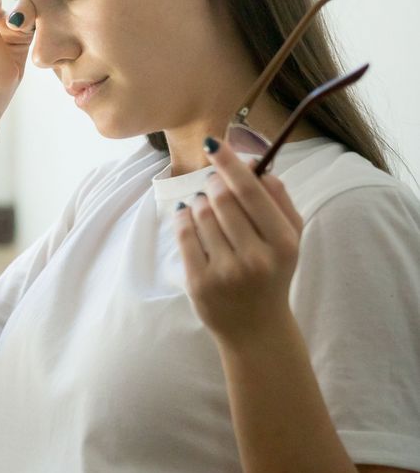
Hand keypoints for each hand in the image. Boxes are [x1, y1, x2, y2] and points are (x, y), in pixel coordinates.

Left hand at [174, 136, 304, 344]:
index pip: (250, 191)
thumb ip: (280, 203)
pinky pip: (184, 235)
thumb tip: (261, 167)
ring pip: (200, 214)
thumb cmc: (273, 275)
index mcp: (283, 242)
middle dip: (213, 184)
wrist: (256, 328)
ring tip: (206, 207)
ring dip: (198, 202)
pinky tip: (187, 214)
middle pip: (221, 198)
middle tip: (212, 184)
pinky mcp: (200, 282)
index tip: (214, 144)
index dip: (229, 163)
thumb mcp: (289, 241)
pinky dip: (182, 218)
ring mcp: (226, 271)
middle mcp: (256, 257)